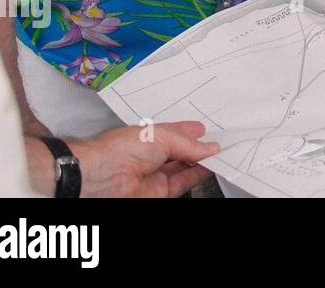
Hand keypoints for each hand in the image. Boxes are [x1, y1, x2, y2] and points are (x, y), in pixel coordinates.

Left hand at [66, 121, 218, 197]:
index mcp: (147, 138)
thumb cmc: (121, 149)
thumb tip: (209, 147)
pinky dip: (198, 175)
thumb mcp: (162, 137)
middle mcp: (151, 156)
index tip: (206, 130)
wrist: (103, 178)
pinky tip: (210, 166)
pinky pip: (183, 183)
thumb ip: (188, 144)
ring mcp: (156, 175)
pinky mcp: (160, 192)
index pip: (172, 134)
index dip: (189, 132)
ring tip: (221, 152)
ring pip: (184, 168)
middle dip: (199, 146)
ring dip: (202, 161)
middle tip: (219, 141)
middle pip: (180, 151)